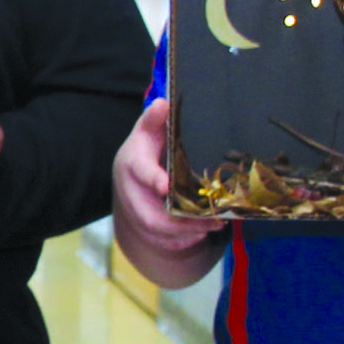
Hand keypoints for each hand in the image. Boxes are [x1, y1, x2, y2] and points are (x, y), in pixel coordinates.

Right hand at [115, 99, 218, 253]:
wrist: (128, 172)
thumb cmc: (145, 148)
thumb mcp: (148, 129)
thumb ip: (155, 118)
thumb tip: (163, 102)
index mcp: (133, 163)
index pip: (141, 172)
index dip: (154, 180)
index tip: (168, 186)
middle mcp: (131, 192)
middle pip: (150, 215)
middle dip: (181, 221)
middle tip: (212, 219)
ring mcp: (136, 212)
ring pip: (158, 231)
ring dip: (187, 232)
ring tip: (215, 225)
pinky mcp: (144, 227)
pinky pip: (163, 241)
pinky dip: (184, 240)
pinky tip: (204, 233)